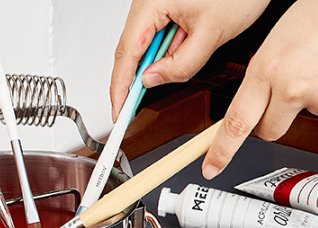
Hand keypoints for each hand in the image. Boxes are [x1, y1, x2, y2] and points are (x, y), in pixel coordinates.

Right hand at [110, 0, 269, 120]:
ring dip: (163, 58)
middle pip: (132, 50)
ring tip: (195, 46)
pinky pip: (159, 34)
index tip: (119, 112)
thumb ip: (181, 64)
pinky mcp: (165, 5)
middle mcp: (148, 1)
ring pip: (147, 44)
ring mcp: (155, 3)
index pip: (127, 54)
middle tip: (142, 103)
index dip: (120, 88)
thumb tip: (153, 80)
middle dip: (142, 76)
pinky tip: (191, 42)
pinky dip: (170, 49)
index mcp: (152, 2)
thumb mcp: (212, 34)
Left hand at [202, 0, 317, 178]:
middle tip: (279, 96)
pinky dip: (316, 98)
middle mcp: (287, 86)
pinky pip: (317, 111)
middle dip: (269, 122)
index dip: (221, 151)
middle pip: (267, 132)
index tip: (211, 168)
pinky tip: (315, 76)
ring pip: (295, 120)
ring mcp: (312, 94)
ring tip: (305, 75)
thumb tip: (248, 116)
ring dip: (298, 106)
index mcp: (263, 72)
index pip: (235, 123)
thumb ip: (256, 85)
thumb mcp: (268, 54)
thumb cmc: (305, 25)